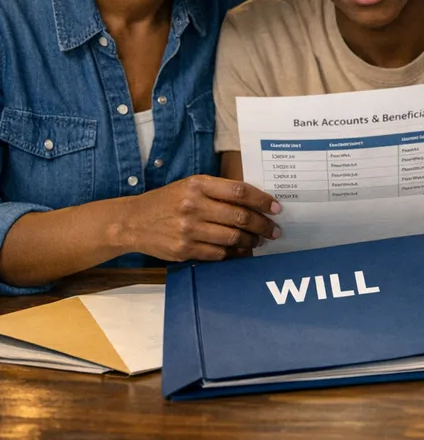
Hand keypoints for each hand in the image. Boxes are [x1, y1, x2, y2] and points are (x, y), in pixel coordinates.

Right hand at [119, 175, 280, 261]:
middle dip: (262, 225)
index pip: (239, 191)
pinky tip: (241, 251)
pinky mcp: (183, 249)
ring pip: (232, 238)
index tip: (276, 207)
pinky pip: (218, 254)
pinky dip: (234, 254)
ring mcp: (188, 229)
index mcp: (198, 185)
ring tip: (259, 241)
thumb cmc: (167, 201)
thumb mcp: (190, 186)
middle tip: (274, 230)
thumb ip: (219, 190)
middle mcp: (193, 205)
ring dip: (251, 241)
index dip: (262, 200)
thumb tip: (255, 201)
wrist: (132, 222)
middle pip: (240, 217)